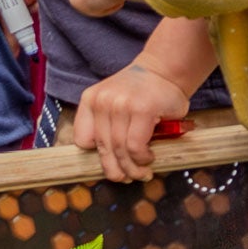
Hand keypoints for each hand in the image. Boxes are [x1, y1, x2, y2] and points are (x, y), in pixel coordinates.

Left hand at [73, 61, 193, 180]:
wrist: (166, 70)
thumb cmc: (143, 93)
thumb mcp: (115, 104)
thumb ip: (108, 127)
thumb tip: (110, 164)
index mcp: (90, 99)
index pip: (82, 139)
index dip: (97, 157)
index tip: (111, 165)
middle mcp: (102, 101)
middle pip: (103, 148)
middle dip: (116, 170)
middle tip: (127, 178)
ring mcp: (120, 104)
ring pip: (119, 150)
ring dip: (132, 168)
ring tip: (142, 172)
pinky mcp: (141, 109)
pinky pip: (135, 146)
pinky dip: (142, 158)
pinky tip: (149, 157)